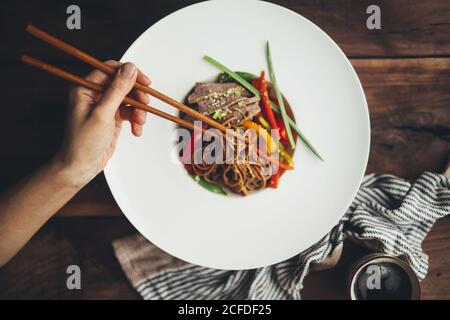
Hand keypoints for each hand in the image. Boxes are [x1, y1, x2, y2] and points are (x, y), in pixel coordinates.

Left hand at [54, 60, 150, 187]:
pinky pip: (129, 111)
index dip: (129, 74)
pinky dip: (135, 119)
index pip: (110, 70)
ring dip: (138, 109)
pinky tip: (136, 129)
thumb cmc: (83, 143)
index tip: (144, 81)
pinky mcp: (112, 117)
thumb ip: (117, 90)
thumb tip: (129, 69)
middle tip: (145, 103)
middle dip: (136, 95)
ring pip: (129, 98)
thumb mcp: (103, 114)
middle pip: (123, 84)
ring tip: (140, 122)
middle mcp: (94, 94)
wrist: (81, 166)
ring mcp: (104, 106)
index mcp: (85, 88)